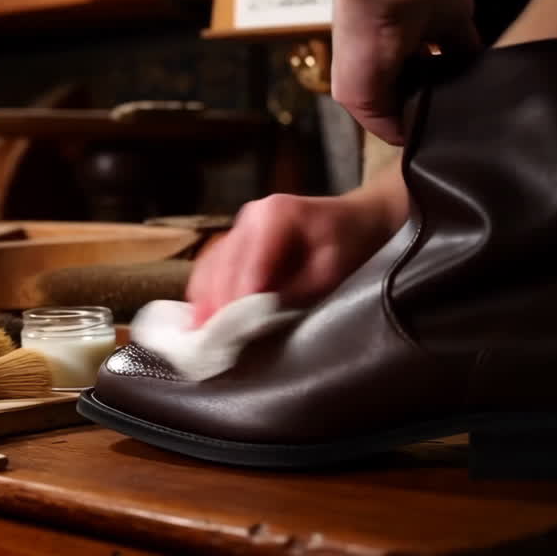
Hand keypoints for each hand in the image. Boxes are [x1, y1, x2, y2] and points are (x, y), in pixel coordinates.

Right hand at [187, 188, 402, 325]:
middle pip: (223, 265)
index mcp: (275, 215)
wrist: (358, 221)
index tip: (231, 331)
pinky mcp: (237, 239)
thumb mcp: (331, 271)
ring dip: (204, 300)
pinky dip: (205, 291)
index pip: (248, 263)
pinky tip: (200, 316)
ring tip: (198, 334)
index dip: (237, 299)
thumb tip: (258, 317)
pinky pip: (213, 265)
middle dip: (216, 304)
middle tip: (211, 340)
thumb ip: (295, 291)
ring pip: (212, 265)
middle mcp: (251, 216)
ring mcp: (241, 225)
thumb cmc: (351, 245)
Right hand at [331, 0, 478, 143]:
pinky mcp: (454, 20)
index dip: (403, 118)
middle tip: (454, 121)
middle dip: (432, 99)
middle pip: (417, 83)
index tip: (426, 136)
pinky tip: (486, 82)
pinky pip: (470, 47)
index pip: (385, 100)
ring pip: (443, 68)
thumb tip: (411, 139)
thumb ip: (380, 121)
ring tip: (470, 103)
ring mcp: (424, 33)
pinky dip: (478, 62)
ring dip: (454, 81)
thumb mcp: (355, 96)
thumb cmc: (363, 42)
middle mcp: (393, 51)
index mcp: (365, 68)